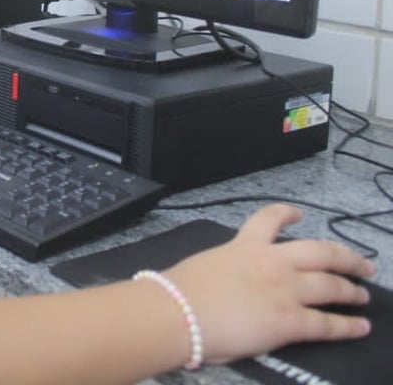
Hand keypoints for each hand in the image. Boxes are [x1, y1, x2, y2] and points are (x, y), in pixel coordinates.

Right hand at [163, 204, 373, 364]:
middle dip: (347, 257)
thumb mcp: (205, 265)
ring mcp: (285, 291)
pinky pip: (327, 324)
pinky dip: (348, 326)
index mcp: (245, 247)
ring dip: (352, 289)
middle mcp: (272, 263)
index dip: (287, 214)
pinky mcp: (290, 321)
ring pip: (331, 284)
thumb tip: (230, 282)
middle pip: (321, 252)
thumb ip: (226, 268)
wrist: (178, 312)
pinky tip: (360, 327)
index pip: (269, 220)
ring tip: (363, 294)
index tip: (299, 214)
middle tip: (362, 264)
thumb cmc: (180, 292)